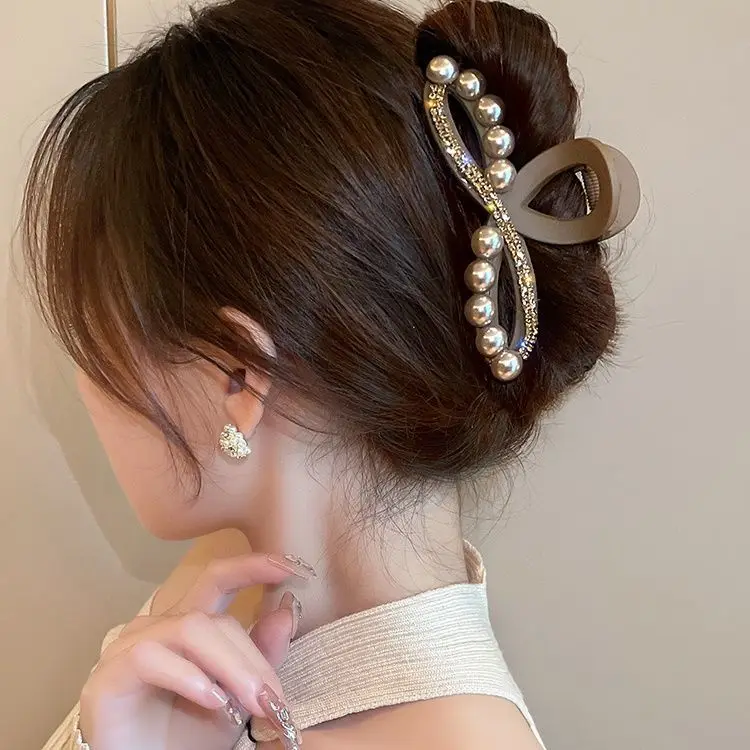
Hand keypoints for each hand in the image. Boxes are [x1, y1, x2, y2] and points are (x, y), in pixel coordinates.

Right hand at [78, 553, 311, 749]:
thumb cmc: (189, 736)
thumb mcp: (238, 698)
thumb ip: (262, 657)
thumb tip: (287, 612)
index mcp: (189, 625)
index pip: (217, 579)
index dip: (251, 567)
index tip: (289, 567)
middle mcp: (158, 627)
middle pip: (213, 617)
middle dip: (251, 657)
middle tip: (275, 698)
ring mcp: (130, 647)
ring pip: (190, 630)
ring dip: (229, 666)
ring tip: (250, 703)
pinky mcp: (109, 675)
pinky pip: (151, 657)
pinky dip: (188, 676)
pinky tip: (213, 700)